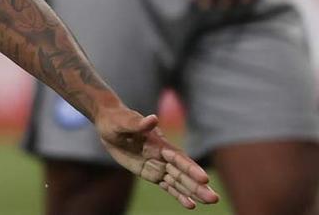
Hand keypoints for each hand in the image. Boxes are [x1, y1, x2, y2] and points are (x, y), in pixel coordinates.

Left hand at [96, 106, 219, 208]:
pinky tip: (191, 205)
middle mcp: (163, 156)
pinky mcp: (152, 173)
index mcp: (159, 143)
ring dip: (194, 192)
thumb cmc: (117, 120)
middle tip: (214, 198)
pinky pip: (167, 186)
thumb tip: (153, 119)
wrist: (109, 125)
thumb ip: (139, 124)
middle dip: (198, 185)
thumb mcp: (124, 122)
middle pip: (183, 173)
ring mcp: (158, 165)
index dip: (191, 168)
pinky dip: (179, 195)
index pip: (179, 158)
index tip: (204, 179)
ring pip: (179, 181)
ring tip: (210, 202)